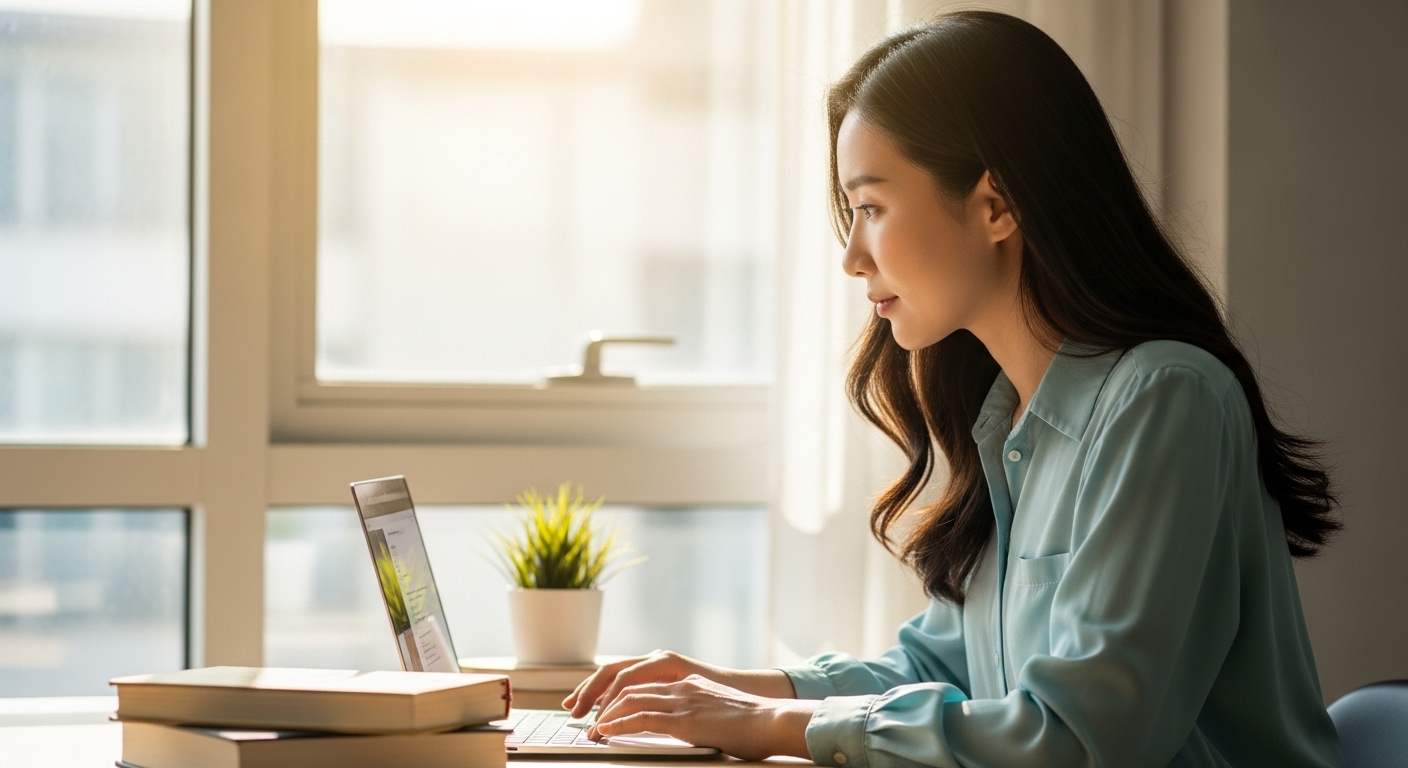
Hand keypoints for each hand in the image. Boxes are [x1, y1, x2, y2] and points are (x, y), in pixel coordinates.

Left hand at [587, 674, 816, 760]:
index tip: (599, 706)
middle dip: (601, 700)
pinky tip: (606, 731)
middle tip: (584, 716)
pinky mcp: (683, 718)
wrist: (772, 720)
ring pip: (629, 699)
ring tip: (591, 730)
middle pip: (628, 685)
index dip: (616, 693)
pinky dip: (618, 724)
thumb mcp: (718, 712)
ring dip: (605, 715)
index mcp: (688, 683)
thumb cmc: (753, 723)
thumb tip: (691, 727)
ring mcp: (681, 700)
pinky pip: (641, 718)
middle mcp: (681, 686)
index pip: (642, 682)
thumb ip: (698, 714)